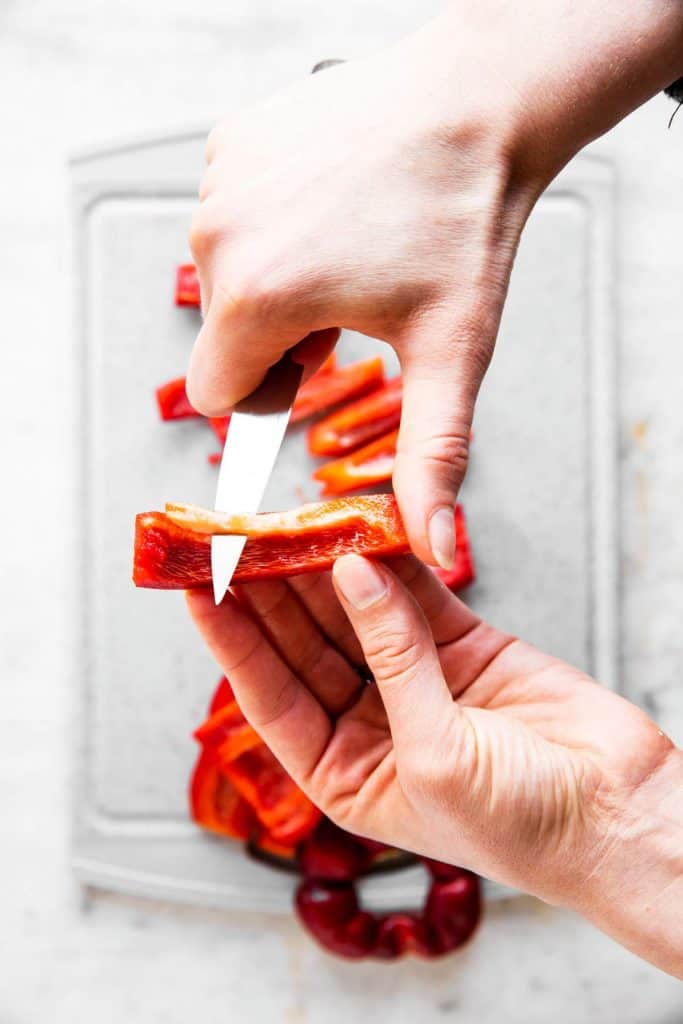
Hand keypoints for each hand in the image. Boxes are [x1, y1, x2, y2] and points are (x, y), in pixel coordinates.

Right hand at [185, 2, 682, 567]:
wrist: (478, 104)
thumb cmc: (464, 224)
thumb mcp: (451, 354)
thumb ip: (431, 460)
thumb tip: (434, 553)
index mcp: (258, 297)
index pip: (219, 395)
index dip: (273, 392)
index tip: (324, 359)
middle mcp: (219, 237)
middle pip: (225, 337)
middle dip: (280, 338)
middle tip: (352, 303)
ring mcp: (219, 180)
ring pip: (226, 277)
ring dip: (277, 281)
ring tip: (348, 250)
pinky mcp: (229, 142)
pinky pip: (232, 218)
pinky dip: (272, 227)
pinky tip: (331, 207)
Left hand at [187, 555, 682, 976]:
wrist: (622, 818)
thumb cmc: (524, 827)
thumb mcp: (436, 754)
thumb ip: (392, 655)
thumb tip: (350, 571)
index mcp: (344, 772)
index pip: (269, 693)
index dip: (232, 639)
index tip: (199, 585)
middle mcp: (371, 723)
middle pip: (305, 643)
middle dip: (271, 590)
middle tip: (239, 535)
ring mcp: (417, 679)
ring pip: (356, 609)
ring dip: (325, 565)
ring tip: (289, 517)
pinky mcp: (464, 646)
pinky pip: (417, 594)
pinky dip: (393, 559)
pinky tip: (362, 526)